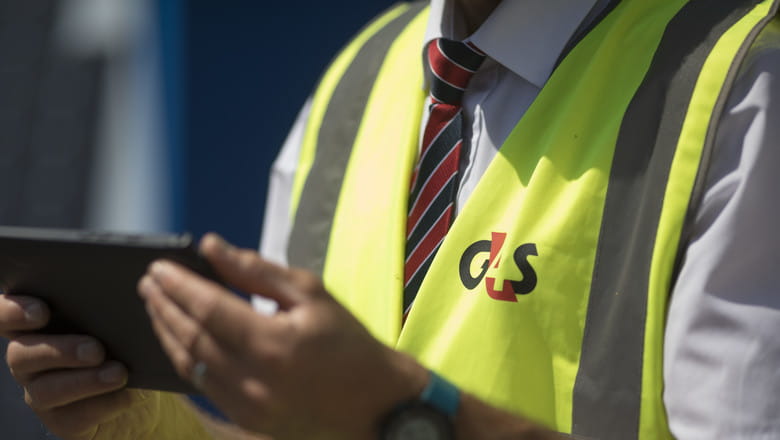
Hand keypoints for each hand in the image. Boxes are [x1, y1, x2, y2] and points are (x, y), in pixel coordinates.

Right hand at [0, 295, 163, 438]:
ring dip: (85, 380)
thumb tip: (124, 301)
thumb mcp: (118, 323)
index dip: (11, 312)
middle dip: (59, 351)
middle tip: (96, 350)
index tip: (42, 312)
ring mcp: (40, 392)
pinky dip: (104, 404)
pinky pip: (73, 416)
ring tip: (119, 373)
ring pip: (45, 390)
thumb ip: (107, 311)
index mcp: (36, 326)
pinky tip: (128, 395)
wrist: (139, 390)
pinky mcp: (61, 420)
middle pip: (20, 354)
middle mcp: (29, 359)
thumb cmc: (124, 342)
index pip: (4, 315)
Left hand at [139, 233, 428, 439]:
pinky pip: (201, 385)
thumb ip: (257, 270)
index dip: (178, 285)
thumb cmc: (348, 342)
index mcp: (273, 342)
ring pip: (189, 363)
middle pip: (190, 336)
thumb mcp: (312, 293)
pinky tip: (177, 338)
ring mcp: (246, 404)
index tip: (158, 267)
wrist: (375, 402)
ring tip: (154, 305)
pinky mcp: (246, 418)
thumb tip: (212, 247)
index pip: (208, 307)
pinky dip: (183, 358)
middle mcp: (253, 378)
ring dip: (166, 331)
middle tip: (148, 281)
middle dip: (164, 305)